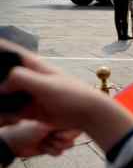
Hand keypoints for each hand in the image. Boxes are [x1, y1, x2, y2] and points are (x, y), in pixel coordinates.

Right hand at [0, 39, 132, 150]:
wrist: (88, 114)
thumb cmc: (74, 95)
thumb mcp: (47, 85)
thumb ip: (23, 79)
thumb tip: (2, 83)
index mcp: (33, 65)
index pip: (10, 52)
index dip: (0, 48)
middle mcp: (28, 78)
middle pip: (3, 74)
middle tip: (3, 93)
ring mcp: (27, 94)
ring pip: (4, 94)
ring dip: (1, 100)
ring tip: (12, 108)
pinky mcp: (28, 110)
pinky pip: (9, 110)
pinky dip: (4, 112)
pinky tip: (8, 118)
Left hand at [0, 121, 78, 156]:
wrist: (15, 143)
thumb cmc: (29, 130)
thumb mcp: (49, 124)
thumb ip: (66, 124)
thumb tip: (80, 125)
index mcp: (61, 115)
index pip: (77, 122)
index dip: (72, 130)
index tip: (60, 132)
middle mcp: (61, 124)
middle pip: (74, 135)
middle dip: (62, 138)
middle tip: (51, 136)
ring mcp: (57, 136)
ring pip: (69, 145)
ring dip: (54, 145)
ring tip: (44, 141)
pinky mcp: (53, 147)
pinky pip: (60, 152)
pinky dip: (50, 151)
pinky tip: (41, 146)